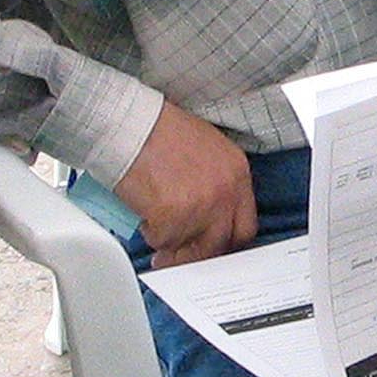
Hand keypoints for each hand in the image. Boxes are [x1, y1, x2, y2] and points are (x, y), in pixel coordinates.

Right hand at [116, 100, 256, 266]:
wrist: (131, 124)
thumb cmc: (159, 131)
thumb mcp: (207, 149)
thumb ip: (218, 183)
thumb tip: (210, 215)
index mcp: (238, 173)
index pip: (245, 225)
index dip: (225, 240)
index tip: (210, 245)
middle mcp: (226, 192)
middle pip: (221, 243)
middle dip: (199, 251)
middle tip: (181, 251)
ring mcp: (202, 206)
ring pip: (190, 246)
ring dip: (171, 239)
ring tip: (156, 221)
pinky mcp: (174, 216)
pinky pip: (163, 240)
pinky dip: (151, 232)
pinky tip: (145, 213)